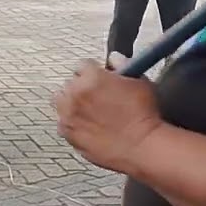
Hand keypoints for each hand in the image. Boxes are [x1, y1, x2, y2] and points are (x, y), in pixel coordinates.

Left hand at [54, 59, 162, 173]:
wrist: (142, 147)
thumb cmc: (145, 115)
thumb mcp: (140, 82)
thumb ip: (123, 66)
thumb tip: (113, 58)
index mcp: (91, 78)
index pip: (83, 65)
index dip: (94, 71)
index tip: (101, 79)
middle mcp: (75, 94)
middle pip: (70, 83)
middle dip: (82, 86)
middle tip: (98, 97)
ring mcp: (68, 115)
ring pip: (61, 101)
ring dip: (72, 103)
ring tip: (90, 111)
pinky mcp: (67, 133)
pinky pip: (62, 122)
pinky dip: (72, 122)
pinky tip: (88, 126)